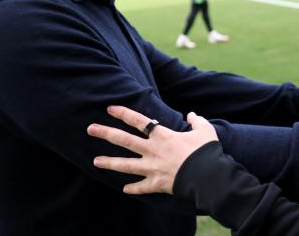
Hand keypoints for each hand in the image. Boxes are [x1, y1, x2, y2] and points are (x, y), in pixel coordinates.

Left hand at [87, 107, 217, 193]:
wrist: (207, 176)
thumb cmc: (206, 151)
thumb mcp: (205, 130)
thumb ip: (197, 121)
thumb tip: (192, 115)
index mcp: (163, 136)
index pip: (139, 121)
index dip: (123, 113)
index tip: (110, 108)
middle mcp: (152, 150)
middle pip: (124, 140)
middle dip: (106, 133)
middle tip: (90, 129)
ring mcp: (152, 168)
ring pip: (126, 165)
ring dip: (110, 162)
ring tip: (95, 161)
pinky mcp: (156, 183)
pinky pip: (141, 187)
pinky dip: (133, 188)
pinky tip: (124, 189)